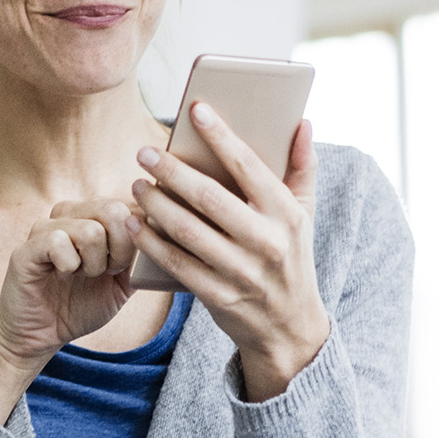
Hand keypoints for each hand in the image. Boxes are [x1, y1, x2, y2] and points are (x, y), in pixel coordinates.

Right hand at [0, 199, 140, 417]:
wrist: (40, 336)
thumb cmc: (80, 306)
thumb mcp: (123, 283)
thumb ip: (143, 257)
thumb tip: (168, 234)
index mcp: (94, 216)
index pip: (130, 204)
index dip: (137, 237)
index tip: (123, 266)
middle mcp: (70, 214)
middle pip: (114, 210)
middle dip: (120, 250)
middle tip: (105, 272)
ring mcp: (46, 227)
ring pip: (90, 230)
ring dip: (93, 263)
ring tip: (80, 275)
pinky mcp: (27, 247)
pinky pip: (58, 242)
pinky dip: (69, 267)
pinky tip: (61, 276)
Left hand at [132, 106, 327, 401]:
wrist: (289, 328)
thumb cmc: (291, 259)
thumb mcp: (305, 216)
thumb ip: (303, 168)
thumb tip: (303, 122)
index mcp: (287, 214)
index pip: (250, 165)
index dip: (221, 135)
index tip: (195, 109)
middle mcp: (266, 241)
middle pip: (210, 197)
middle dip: (173, 171)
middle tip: (145, 152)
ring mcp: (241, 272)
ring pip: (188, 230)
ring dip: (155, 205)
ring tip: (137, 184)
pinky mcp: (218, 296)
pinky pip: (176, 264)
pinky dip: (151, 242)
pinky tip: (134, 223)